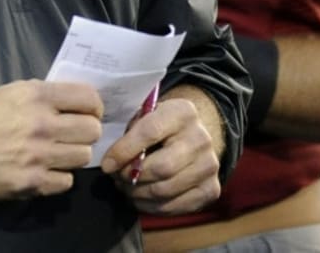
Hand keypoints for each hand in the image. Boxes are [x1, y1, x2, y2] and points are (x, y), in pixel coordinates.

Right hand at [0, 79, 102, 199]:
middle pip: (92, 130)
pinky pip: (66, 181)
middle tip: (73, 135)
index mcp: (35, 96)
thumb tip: (72, 103)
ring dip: (72, 155)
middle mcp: (41, 124)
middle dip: (85, 132)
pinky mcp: (32, 183)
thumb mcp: (9, 93)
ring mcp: (38, 156)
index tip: (88, 113)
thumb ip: (42, 96)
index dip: (93, 106)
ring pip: (83, 156)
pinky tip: (44, 170)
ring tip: (57, 153)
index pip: (88, 97)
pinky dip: (58, 177)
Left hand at [100, 90, 220, 214]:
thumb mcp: (145, 116)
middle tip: (116, 178)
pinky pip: (176, 206)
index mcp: (182, 112)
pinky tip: (140, 198)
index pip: (150, 132)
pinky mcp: (212, 190)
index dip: (124, 151)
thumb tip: (112, 163)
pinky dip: (152, 207)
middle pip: (161, 167)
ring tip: (125, 188)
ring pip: (166, 189)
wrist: (192, 136)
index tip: (107, 165)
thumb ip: (131, 133)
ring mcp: (210, 166)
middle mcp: (201, 138)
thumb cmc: (159, 126)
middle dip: (132, 177)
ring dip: (138, 194)